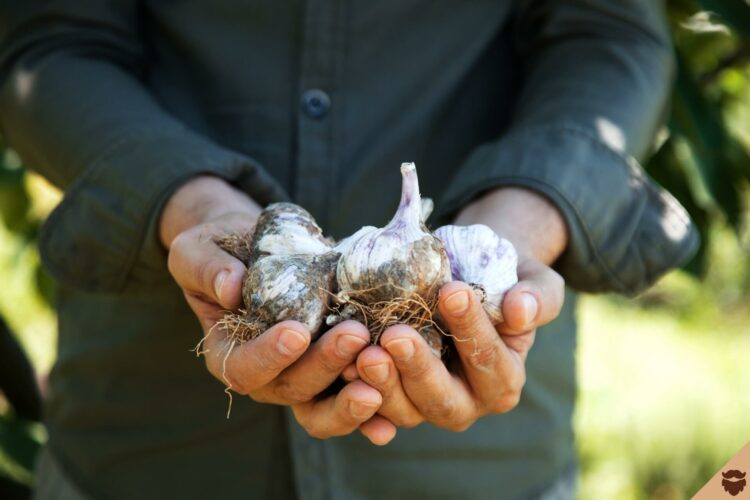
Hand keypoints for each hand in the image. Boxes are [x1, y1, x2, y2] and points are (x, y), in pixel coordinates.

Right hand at [161, 176, 382, 441]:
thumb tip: (230, 288)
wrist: (254, 248)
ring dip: (352, 397)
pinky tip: (392, 419)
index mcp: (227, 353)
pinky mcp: (333, 368)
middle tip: (355, 335)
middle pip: (292, 387)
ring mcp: (302, 375)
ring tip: (381, 377)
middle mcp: (266, 374)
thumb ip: (209, 269)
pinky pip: (351, 394)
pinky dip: (373, 411)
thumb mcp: (199, 250)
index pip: (243, 367)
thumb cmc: (220, 248)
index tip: (296, 331)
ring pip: (324, 404)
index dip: (269, 355)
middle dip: (325, 365)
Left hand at [352, 261, 562, 433]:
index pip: (488, 359)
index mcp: (503, 380)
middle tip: (395, 336)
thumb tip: (522, 310)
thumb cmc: (504, 280)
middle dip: (418, 369)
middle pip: (443, 399)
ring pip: (404, 410)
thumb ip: (537, 297)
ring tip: (364, 352)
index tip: (451, 290)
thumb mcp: (533, 280)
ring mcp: (424, 405)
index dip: (471, 328)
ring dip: (383, 385)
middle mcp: (467, 403)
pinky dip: (356, 395)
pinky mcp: (391, 400)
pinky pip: (372, 408)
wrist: (463, 279)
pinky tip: (343, 373)